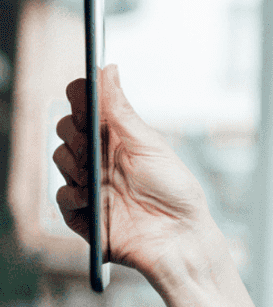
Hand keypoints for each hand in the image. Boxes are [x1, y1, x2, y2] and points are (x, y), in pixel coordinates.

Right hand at [53, 65, 219, 283]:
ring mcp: (89, 182)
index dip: (80, 99)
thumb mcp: (149, 144)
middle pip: (66, 128)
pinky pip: (61, 196)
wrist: (179, 237)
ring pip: (59, 158)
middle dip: (75, 132)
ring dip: (74, 163)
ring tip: (97, 176)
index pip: (86, 106)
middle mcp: (100, 156)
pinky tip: (92, 199)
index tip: (84, 101)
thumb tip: (108, 69)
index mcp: (118, 136)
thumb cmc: (174, 191)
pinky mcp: (81, 212)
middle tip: (91, 144)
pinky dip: (73, 194)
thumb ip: (121, 109)